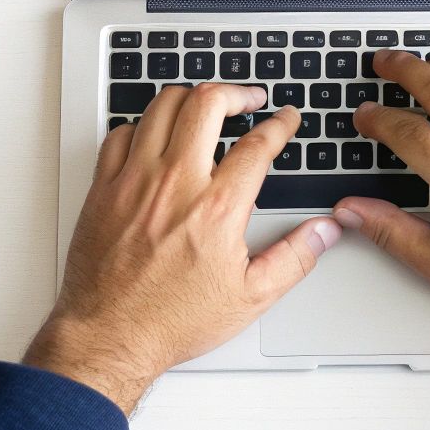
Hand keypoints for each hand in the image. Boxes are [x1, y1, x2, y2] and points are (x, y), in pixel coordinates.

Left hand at [24, 83, 339, 412]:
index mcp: (217, 208)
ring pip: (162, 106)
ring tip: (206, 106)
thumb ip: (294, 258)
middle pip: (207, 104)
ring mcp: (135, 181)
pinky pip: (121, 132)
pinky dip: (143, 124)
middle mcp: (175, 184)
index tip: (286, 119)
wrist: (109, 337)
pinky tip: (155, 134)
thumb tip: (325, 231)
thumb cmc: (171, 321)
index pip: (258, 144)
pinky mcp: (104, 187)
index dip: (280, 124)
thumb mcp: (250, 297)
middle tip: (248, 100)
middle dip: (236, 92)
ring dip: (191, 98)